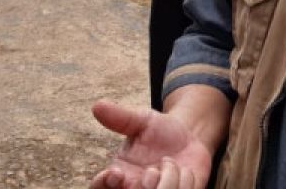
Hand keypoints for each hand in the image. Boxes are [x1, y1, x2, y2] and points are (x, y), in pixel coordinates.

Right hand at [90, 101, 212, 188]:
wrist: (187, 138)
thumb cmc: (158, 130)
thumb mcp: (141, 120)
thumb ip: (120, 117)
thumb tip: (98, 105)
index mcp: (118, 175)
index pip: (99, 188)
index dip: (104, 184)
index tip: (116, 173)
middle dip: (143, 187)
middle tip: (151, 171)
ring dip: (168, 182)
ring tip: (169, 163)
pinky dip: (186, 183)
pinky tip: (185, 171)